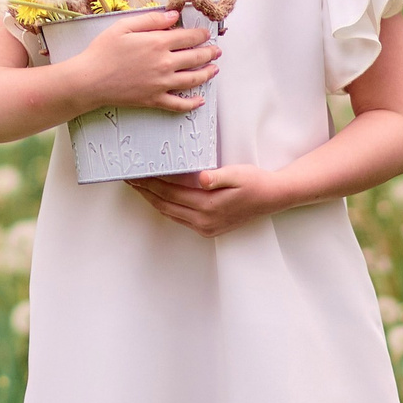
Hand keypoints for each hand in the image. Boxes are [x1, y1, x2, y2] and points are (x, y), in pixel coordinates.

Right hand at [66, 8, 217, 113]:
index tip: (206, 33)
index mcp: (158, 43)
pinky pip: (179, 104)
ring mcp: (162, 84)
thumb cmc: (103, 51)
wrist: (90, 80)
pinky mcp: (155, 99)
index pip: (188, 37)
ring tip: (215, 69)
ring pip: (193, 79)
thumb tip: (173, 15)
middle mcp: (165, 64)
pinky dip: (192, 103)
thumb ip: (151, 19)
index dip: (201, 34)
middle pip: (195, 57)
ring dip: (207, 73)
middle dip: (209, 52)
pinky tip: (200, 100)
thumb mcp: (124, 26)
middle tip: (216, 50)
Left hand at [127, 164, 292, 237]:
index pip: (170, 193)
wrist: (273, 198)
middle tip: (129, 179)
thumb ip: (218, 176)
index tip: (136, 174)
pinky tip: (159, 198)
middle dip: (146, 192)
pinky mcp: (208, 228)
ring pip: (170, 213)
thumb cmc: (255, 182)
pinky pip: (180, 218)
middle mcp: (204, 220)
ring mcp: (205, 227)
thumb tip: (202, 178)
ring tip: (139, 187)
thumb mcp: (238, 174)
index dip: (151, 183)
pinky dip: (166, 207)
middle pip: (165, 204)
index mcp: (208, 206)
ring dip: (153, 200)